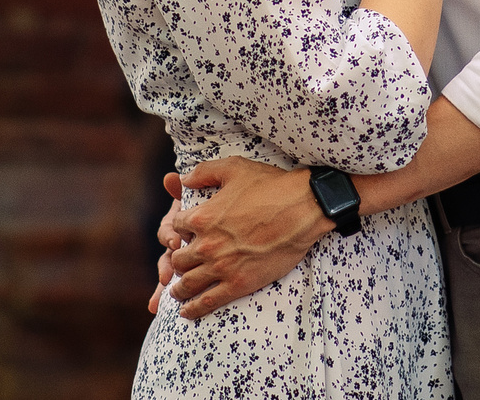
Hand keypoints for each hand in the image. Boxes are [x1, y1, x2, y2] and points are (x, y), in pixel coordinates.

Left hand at [157, 156, 333, 320]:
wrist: (303, 208)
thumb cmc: (271, 185)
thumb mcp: (234, 168)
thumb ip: (204, 172)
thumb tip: (184, 179)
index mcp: (202, 217)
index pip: (176, 228)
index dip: (180, 229)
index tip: (186, 233)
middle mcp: (206, 245)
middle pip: (177, 259)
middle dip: (178, 260)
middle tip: (183, 263)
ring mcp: (221, 267)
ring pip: (187, 284)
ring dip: (179, 288)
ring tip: (177, 291)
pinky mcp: (238, 283)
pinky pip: (208, 301)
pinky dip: (194, 308)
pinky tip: (187, 312)